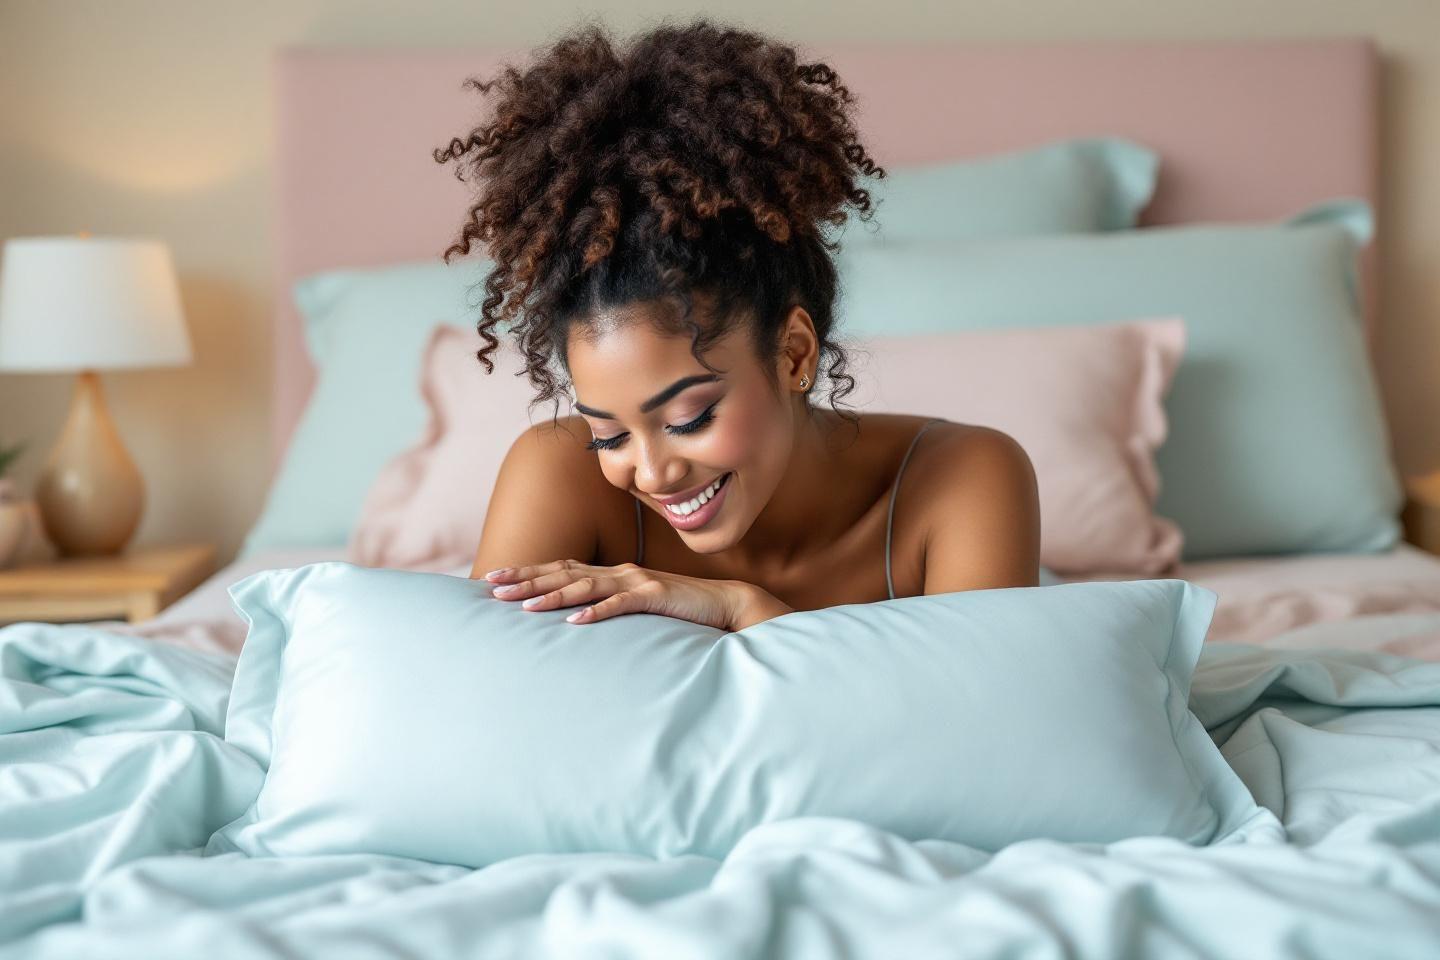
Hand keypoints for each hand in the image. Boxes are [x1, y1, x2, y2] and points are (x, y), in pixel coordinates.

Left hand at [482, 560, 791, 630]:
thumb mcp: (635, 605)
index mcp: (611, 572)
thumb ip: (608, 606)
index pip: (560, 568)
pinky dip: (597, 612)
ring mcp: (637, 581)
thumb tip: (573, 620)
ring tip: (524, 607)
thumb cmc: (677, 608)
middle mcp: (619, 571)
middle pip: (563, 572)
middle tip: (492, 587)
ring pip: (586, 586)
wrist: (723, 604)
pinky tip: (575, 623)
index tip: (493, 579)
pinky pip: (621, 604)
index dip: (527, 572)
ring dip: (553, 596)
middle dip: (526, 579)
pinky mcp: (655, 595)